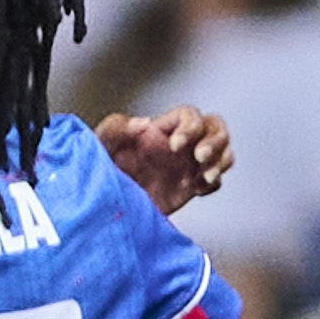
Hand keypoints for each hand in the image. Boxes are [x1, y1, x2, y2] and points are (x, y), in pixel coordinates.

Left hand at [99, 105, 232, 214]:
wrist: (101, 203)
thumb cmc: (97, 167)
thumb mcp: (100, 144)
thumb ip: (116, 127)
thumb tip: (143, 122)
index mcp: (161, 129)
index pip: (190, 115)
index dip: (190, 126)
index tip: (175, 145)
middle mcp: (179, 143)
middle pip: (215, 128)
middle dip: (215, 141)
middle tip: (199, 158)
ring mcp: (187, 164)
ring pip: (222, 151)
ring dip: (221, 160)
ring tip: (205, 177)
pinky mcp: (190, 186)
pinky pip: (216, 180)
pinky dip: (214, 183)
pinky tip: (198, 189)